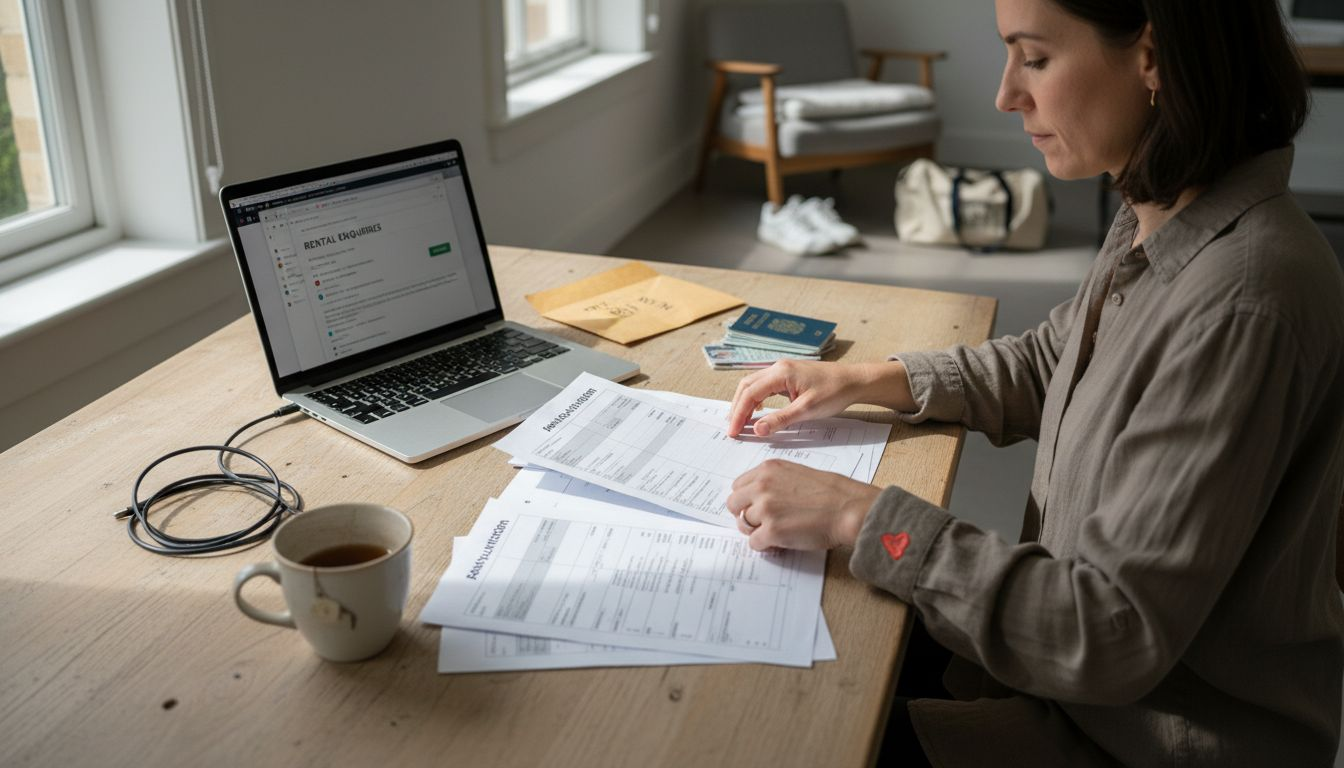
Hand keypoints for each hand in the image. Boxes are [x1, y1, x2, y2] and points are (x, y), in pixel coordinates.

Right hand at [726, 361, 859, 437]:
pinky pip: (765, 385)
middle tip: (734, 429)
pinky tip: (758, 411)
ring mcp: (783, 369)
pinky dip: (756, 399)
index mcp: (781, 372)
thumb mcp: (807, 410)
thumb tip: (757, 429)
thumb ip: (780, 419)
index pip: (750, 393)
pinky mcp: (788, 375)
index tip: (734, 432)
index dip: (739, 414)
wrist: (854, 381)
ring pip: (754, 385)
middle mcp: (778, 367)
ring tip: (741, 422)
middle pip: (747, 386)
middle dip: (737, 408)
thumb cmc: (834, 392)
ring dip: (745, 403)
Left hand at [726, 459, 880, 550]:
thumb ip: (773, 482)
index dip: (746, 499)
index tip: (755, 507)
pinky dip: (765, 545)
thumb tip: (757, 499)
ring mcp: (765, 509)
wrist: (848, 509)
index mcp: (768, 469)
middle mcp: (762, 486)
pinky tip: (780, 542)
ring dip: (757, 530)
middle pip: (734, 504)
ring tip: (777, 531)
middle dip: (744, 515)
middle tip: (760, 523)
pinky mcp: (771, 531)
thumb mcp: (796, 473)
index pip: (738, 485)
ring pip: (743, 524)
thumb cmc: (831, 493)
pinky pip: (754, 543)